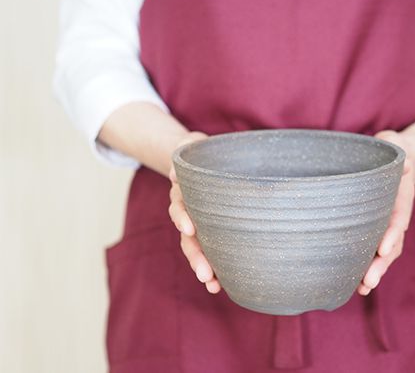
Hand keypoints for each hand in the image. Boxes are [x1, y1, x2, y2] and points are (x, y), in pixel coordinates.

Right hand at [168, 131, 221, 293]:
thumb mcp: (193, 145)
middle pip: (187, 235)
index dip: (183, 217)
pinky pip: (205, 249)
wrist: (197, 159)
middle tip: (205, 274)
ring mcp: (195, 221)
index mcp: (185, 190)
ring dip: (201, 265)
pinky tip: (219, 285)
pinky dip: (211, 267)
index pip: (181, 205)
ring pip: (194, 246)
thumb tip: (181, 163)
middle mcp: (187, 209)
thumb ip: (189, 147)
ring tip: (211, 283)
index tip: (189, 229)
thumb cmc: (201, 152)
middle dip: (196, 255)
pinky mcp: (205, 227)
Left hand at [357, 130, 414, 295]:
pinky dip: (367, 266)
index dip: (392, 235)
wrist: (399, 159)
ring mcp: (388, 225)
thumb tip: (406, 162)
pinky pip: (375, 250)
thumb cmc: (391, 152)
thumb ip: (400, 154)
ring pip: (385, 253)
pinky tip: (355, 283)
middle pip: (393, 244)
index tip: (383, 250)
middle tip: (368, 281)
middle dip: (382, 264)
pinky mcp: (377, 229)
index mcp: (402, 198)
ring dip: (376, 271)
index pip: (398, 219)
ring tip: (362, 289)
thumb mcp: (396, 147)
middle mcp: (397, 216)